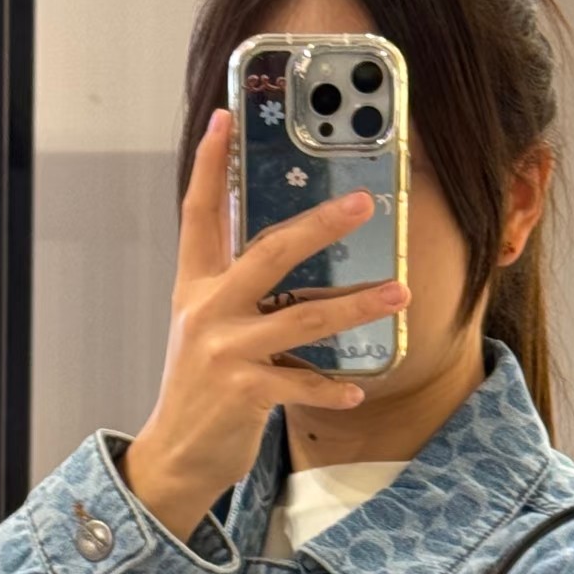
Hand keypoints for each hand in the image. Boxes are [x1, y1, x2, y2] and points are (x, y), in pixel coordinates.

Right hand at [118, 106, 411, 540]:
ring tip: (398, 293)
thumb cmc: (202, 389)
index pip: (198, 214)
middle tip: (362, 204)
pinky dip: (331, 388)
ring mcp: (225, 352)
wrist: (175, 455)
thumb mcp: (206, 329)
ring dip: (356, 306)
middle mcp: (208, 311)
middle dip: (318, 226)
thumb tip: (290, 255)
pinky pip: (301, 384)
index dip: (209, 166)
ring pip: (303, 318)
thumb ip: (239, 292)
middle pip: (268, 254)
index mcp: (196, 287)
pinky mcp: (244, 393)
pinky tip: (357, 388)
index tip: (222, 118)